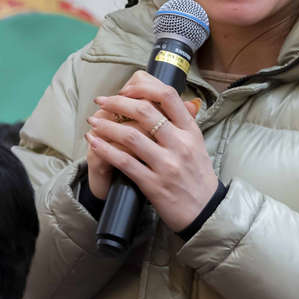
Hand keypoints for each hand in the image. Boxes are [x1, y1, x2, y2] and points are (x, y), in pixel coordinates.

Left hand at [85, 71, 211, 232]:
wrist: (206, 212)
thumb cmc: (198, 176)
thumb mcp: (198, 145)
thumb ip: (182, 122)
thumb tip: (166, 100)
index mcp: (190, 131)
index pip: (168, 95)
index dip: (143, 86)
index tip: (125, 89)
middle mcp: (180, 144)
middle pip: (145, 111)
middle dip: (117, 102)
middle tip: (101, 100)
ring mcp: (167, 165)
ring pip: (130, 135)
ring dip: (106, 125)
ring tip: (93, 121)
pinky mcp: (154, 184)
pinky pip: (124, 162)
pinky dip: (105, 149)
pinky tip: (93, 142)